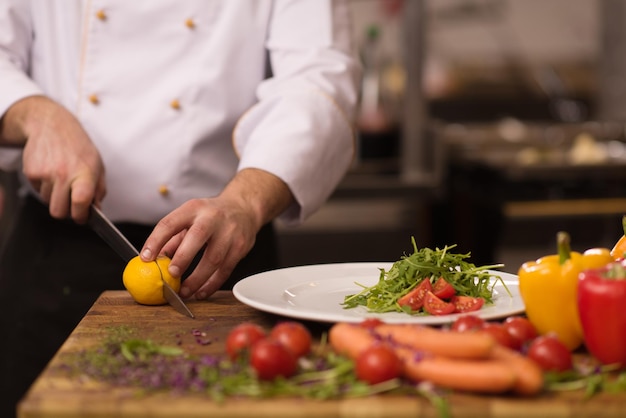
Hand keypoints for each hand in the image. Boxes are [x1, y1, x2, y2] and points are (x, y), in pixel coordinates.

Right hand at [1, 96, 105, 221]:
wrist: (52, 125)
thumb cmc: (78, 147)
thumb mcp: (97, 165)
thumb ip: (99, 190)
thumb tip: (96, 210)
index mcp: (84, 173)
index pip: (81, 203)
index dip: (81, 216)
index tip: (83, 217)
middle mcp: (64, 174)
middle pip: (59, 212)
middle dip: (66, 212)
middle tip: (72, 204)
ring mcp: (45, 173)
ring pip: (47, 202)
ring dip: (55, 196)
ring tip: (62, 180)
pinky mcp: (31, 172)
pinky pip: (38, 191)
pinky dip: (44, 187)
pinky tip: (51, 173)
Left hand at [140, 168, 293, 299]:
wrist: (243, 208)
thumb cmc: (211, 215)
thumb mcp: (190, 218)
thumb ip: (172, 238)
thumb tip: (154, 260)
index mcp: (193, 208)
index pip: (170, 223)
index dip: (156, 241)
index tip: (146, 258)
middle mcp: (212, 218)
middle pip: (196, 237)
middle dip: (182, 258)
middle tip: (171, 275)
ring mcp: (229, 232)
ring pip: (214, 258)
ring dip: (197, 279)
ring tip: (184, 292)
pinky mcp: (240, 247)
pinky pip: (225, 270)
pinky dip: (212, 284)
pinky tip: (201, 292)